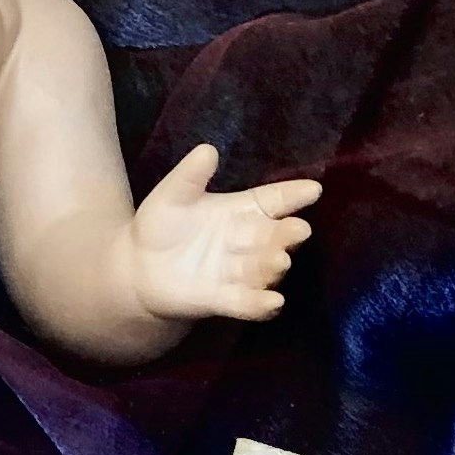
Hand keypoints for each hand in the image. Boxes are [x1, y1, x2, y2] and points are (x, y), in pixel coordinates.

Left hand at [126, 147, 319, 322]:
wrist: (140, 268)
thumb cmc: (164, 225)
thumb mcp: (172, 195)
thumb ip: (190, 176)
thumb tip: (207, 150)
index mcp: (243, 211)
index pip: (274, 200)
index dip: (294, 194)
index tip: (314, 189)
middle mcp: (250, 242)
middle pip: (276, 236)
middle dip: (288, 234)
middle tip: (298, 230)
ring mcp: (241, 272)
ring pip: (265, 269)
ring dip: (273, 267)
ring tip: (279, 261)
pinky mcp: (227, 300)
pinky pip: (249, 304)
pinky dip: (261, 305)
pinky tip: (272, 303)